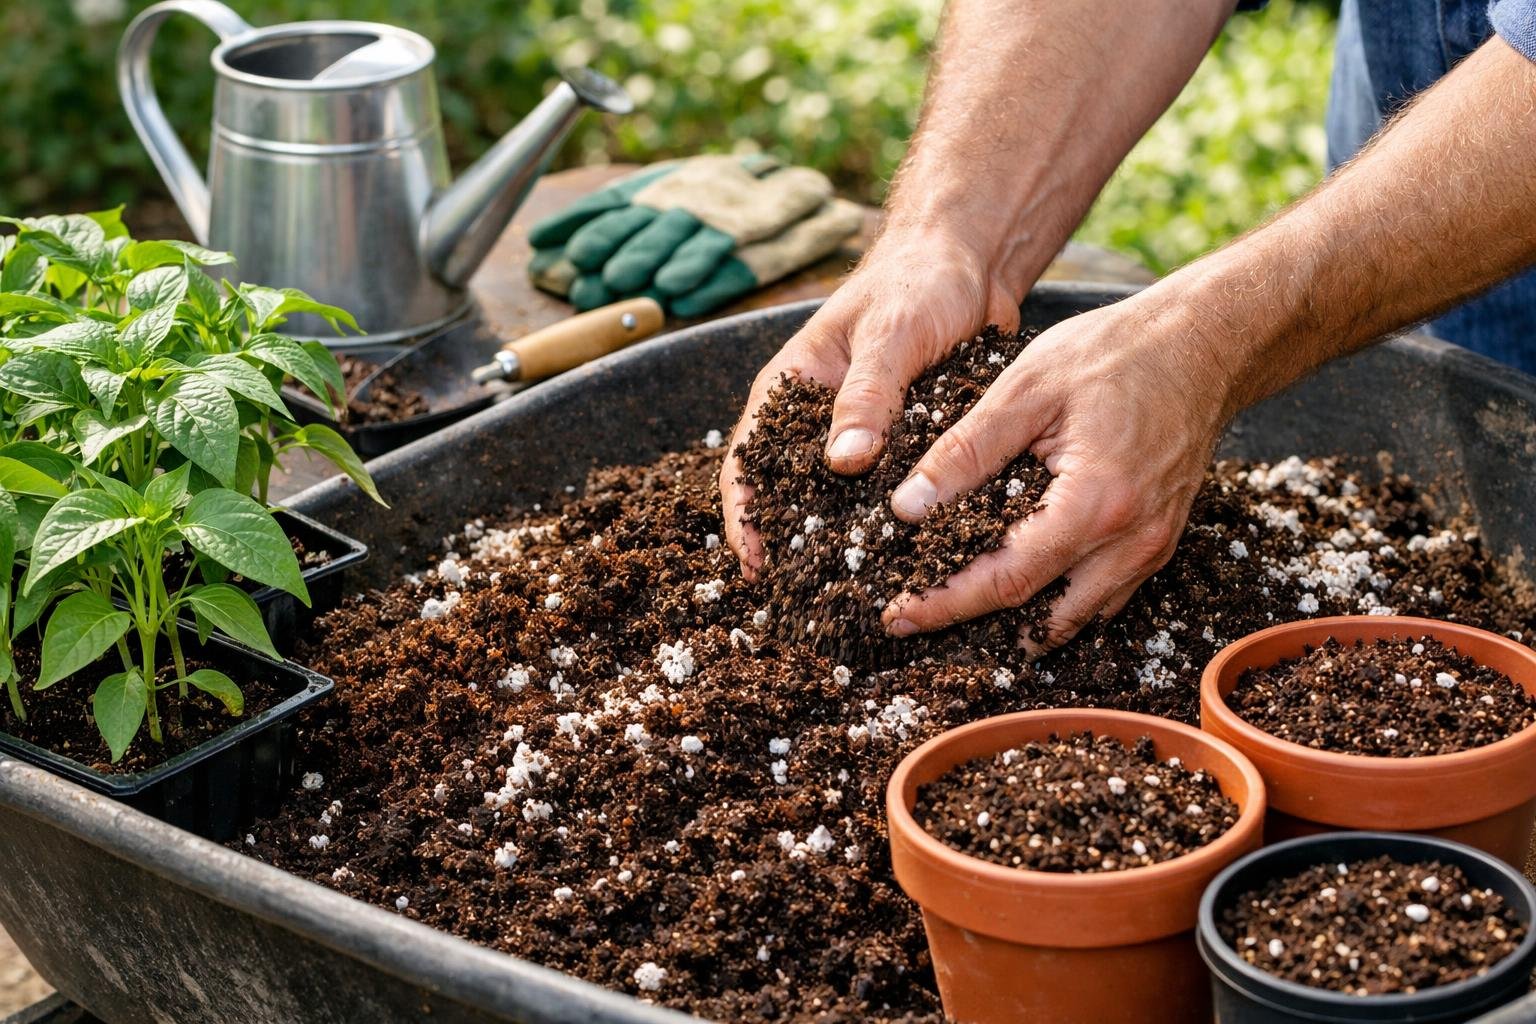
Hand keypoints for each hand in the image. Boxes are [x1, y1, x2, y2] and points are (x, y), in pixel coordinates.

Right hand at [718, 233, 1021, 576]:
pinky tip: (912, 560)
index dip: (745, 517)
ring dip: (846, 543)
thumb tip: (842, 463)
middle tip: (808, 601)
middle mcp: (817, 420)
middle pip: (791, 495)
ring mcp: (861, 435)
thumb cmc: (917, 282)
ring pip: (842, 502)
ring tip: (859, 595)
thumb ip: (867, 395)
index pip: (747, 462)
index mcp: (790, 389)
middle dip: (795, 546)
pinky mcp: (903, 443)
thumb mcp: (890, 335)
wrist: (969, 261)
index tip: (757, 564)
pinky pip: (891, 491)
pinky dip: (893, 523)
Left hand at [880, 295, 1234, 652]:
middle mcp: (1131, 542)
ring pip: (1074, 616)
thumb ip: (965, 451)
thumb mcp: (1027, 390)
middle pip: (1039, 615)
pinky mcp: (1158, 542)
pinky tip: (1014, 581)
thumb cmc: (1117, 353)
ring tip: (954, 605)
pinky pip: (1102, 596)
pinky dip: (1055, 602)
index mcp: (1096, 505)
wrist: (1204, 344)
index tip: (899, 615)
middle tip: (911, 617)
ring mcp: (1151, 548)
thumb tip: (909, 508)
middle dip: (972, 623)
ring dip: (1016, 622)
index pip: (1007, 580)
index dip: (947, 604)